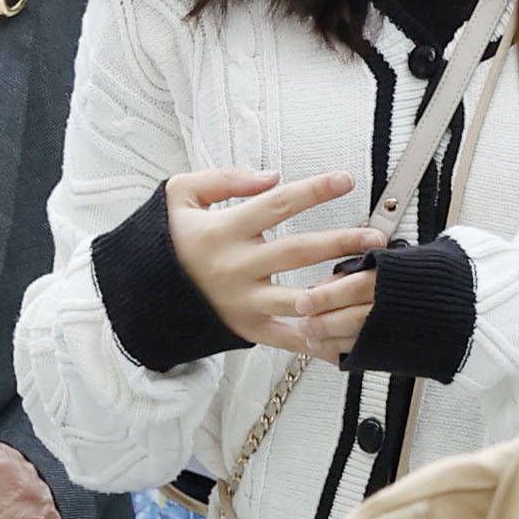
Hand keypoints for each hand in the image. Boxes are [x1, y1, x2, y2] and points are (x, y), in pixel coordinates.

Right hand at [165, 169, 386, 353]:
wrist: (141, 295)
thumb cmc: (168, 240)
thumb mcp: (180, 196)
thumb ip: (225, 180)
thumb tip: (273, 176)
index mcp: (224, 231)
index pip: (277, 205)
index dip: (313, 191)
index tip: (346, 179)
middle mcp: (236, 268)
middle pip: (297, 253)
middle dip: (340, 242)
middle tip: (377, 236)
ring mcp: (242, 303)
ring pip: (299, 298)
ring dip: (338, 291)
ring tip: (370, 283)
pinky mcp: (246, 330)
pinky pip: (287, 339)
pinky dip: (317, 341)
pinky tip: (347, 338)